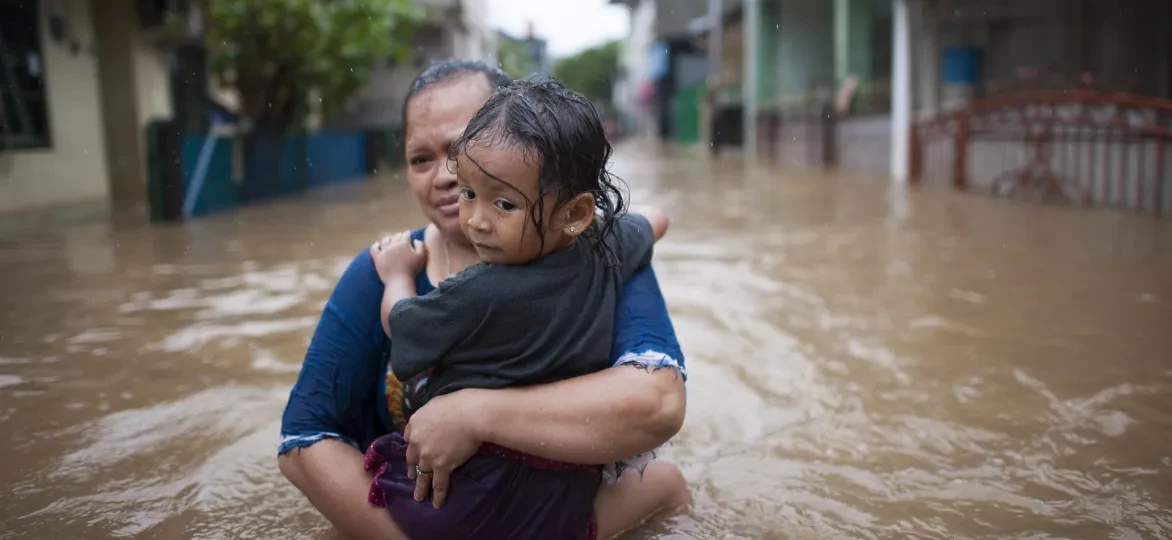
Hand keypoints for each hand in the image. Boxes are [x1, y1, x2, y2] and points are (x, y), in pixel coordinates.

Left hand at [370, 231, 427, 282]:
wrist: (399, 281)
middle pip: (396, 236)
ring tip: (390, 240)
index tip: (409, 235)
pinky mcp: (377, 258)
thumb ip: (421, 245)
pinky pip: (374, 248)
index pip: (406, 234)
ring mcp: (384, 251)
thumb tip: (416, 240)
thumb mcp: (422, 256)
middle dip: (399, 236)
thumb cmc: (412, 270)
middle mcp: (393, 245)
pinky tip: (378, 245)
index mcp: (404, 243)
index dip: (408, 234)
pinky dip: (376, 245)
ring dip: (389, 239)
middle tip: (401, 237)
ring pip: (385, 240)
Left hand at [402, 389, 486, 508]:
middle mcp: (416, 441)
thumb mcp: (436, 402)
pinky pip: (438, 484)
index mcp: (414, 424)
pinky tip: (436, 504)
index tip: (414, 450)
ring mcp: (428, 456)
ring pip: (422, 475)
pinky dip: (438, 495)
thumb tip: (433, 417)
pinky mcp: (442, 466)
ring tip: (418, 497)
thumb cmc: (458, 403)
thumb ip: (429, 413)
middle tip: (412, 476)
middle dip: (412, 468)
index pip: (408, 437)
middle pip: (412, 458)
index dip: (412, 444)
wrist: (472, 414)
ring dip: (420, 487)